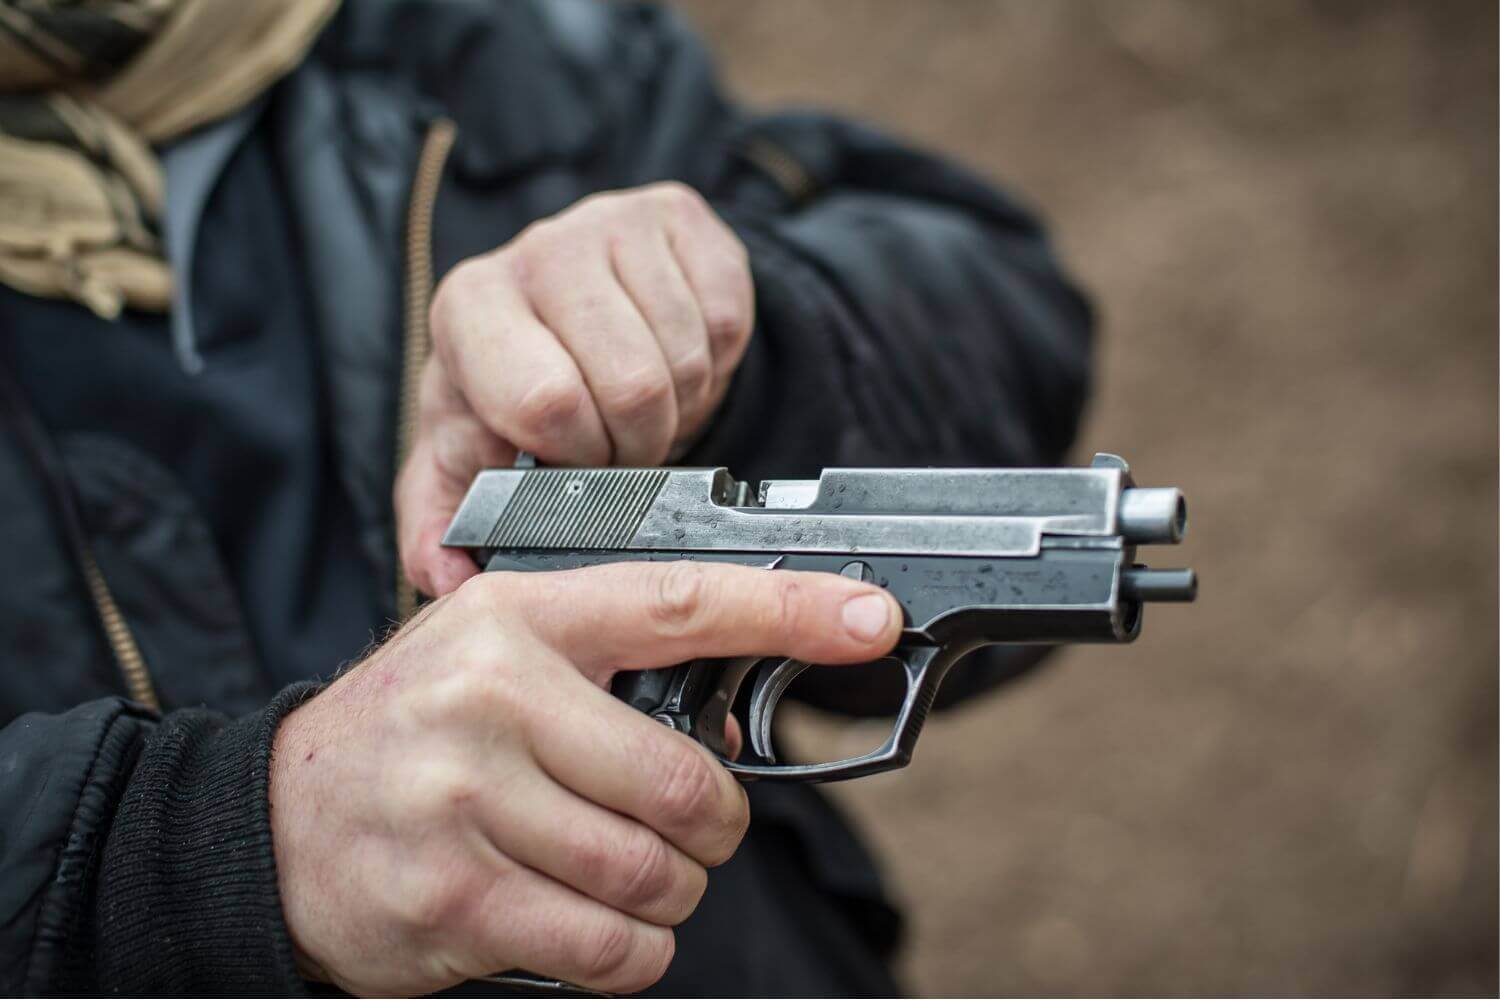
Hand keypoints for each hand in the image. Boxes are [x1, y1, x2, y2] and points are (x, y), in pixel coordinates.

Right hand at [269, 560, 900, 994]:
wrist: (276, 821)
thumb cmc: (413, 730)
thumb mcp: (499, 656)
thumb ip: (611, 672)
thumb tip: (732, 733)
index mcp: (519, 621)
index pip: (679, 605)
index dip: (789, 610)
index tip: (868, 617)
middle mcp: (494, 699)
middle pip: (686, 784)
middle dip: (713, 826)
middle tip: (690, 827)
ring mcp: (469, 802)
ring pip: (656, 876)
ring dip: (669, 893)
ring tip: (622, 873)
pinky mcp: (458, 899)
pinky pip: (611, 948)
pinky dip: (632, 951)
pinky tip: (590, 920)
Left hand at [397, 182, 754, 597]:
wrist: (576, 314)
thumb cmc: (516, 396)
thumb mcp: (468, 461)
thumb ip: (440, 525)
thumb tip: (446, 574)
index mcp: (467, 310)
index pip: (545, 399)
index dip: (578, 454)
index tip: (574, 462)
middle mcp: (535, 251)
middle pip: (631, 384)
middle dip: (636, 440)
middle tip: (618, 442)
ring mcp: (610, 221)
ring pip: (687, 356)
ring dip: (680, 404)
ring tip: (644, 401)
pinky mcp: (679, 215)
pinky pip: (727, 318)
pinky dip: (716, 362)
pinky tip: (676, 357)